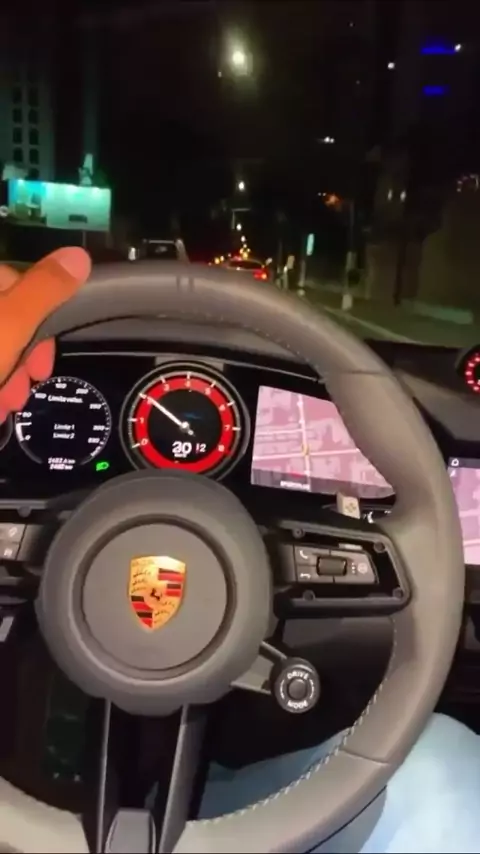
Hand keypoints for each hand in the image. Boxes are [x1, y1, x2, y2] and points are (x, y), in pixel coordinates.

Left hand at [0, 248, 90, 422]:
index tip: (44, 355)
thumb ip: (46, 289)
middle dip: (20, 353)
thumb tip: (79, 256)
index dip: (37, 317)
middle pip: (3, 315)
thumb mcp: (11, 324)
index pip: (14, 280)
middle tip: (26, 385)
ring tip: (5, 404)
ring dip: (4, 374)